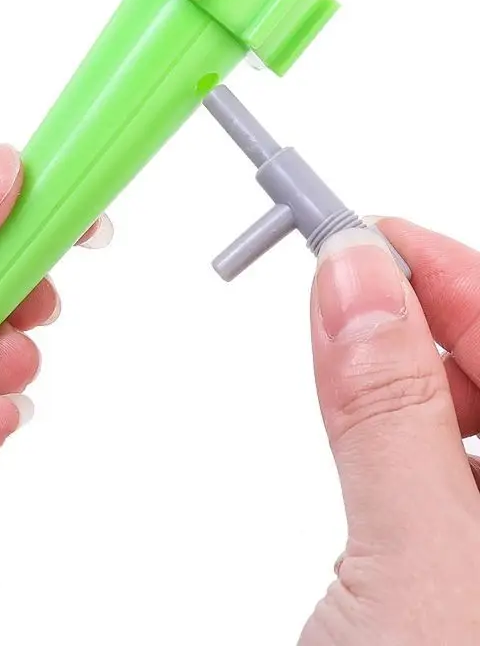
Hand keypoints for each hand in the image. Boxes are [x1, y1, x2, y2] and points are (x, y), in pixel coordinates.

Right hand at [300, 219, 479, 644]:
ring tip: (340, 337)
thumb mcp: (415, 559)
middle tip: (332, 271)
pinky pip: (435, 454)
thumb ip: (386, 412)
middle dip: (416, 307)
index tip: (357, 233)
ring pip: (460, 406)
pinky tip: (367, 418)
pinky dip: (390, 419)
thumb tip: (351, 279)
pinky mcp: (459, 556)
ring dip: (399, 362)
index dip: (443, 269)